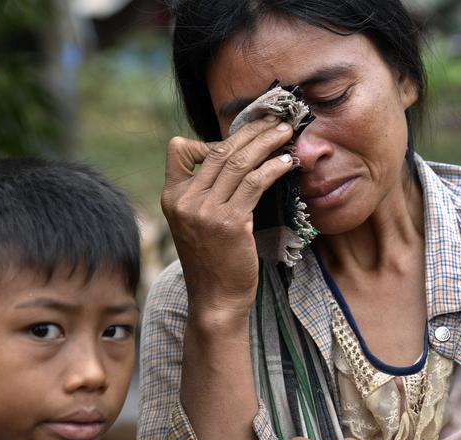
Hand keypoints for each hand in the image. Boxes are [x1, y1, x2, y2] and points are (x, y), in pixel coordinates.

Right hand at [161, 116, 293, 323]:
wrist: (216, 299)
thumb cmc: (213, 261)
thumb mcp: (196, 224)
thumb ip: (205, 194)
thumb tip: (233, 163)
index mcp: (172, 196)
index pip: (180, 150)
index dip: (211, 137)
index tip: (241, 134)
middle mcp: (184, 200)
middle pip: (220, 151)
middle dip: (251, 131)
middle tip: (275, 118)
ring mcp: (205, 211)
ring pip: (239, 163)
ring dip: (266, 142)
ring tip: (286, 131)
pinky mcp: (229, 222)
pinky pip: (255, 184)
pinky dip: (274, 169)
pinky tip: (288, 163)